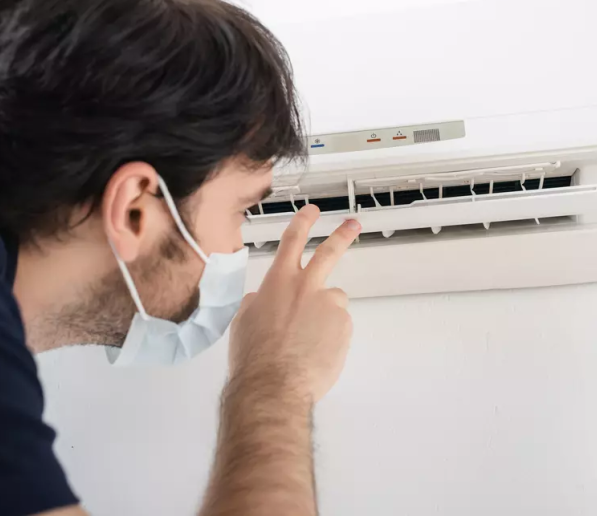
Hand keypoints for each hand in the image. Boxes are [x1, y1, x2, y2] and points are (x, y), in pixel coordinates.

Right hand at [229, 205, 360, 402]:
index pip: (292, 241)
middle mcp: (306, 286)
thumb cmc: (254, 357)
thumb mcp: (243, 321)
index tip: (311, 212)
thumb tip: (262, 299)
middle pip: (329, 252)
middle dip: (341, 235)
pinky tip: (315, 354)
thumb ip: (257, 302)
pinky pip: (339, 327)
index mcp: (278, 281)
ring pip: (333, 302)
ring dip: (325, 315)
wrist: (274, 385)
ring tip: (309, 342)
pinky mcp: (344, 326)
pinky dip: (330, 338)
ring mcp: (328, 305)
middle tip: (352, 225)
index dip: (302, 222)